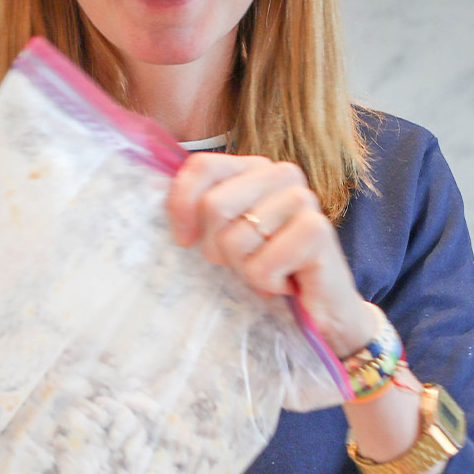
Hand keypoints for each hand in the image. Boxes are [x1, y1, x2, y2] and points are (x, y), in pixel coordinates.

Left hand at [167, 153, 373, 356]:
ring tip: (269, 270)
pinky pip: (261, 265)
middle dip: (218, 248)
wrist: (324, 307)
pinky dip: (267, 283)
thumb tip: (149, 197)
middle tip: (242, 262)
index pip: (202, 166)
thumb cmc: (269, 267)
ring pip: (236, 240)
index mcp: (255, 167)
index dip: (181, 205)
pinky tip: (288, 281)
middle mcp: (281, 174)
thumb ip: (200, 209)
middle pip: (214, 206)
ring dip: (246, 270)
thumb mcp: (227, 234)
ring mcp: (302, 199)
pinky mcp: (317, 230)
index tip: (184, 240)